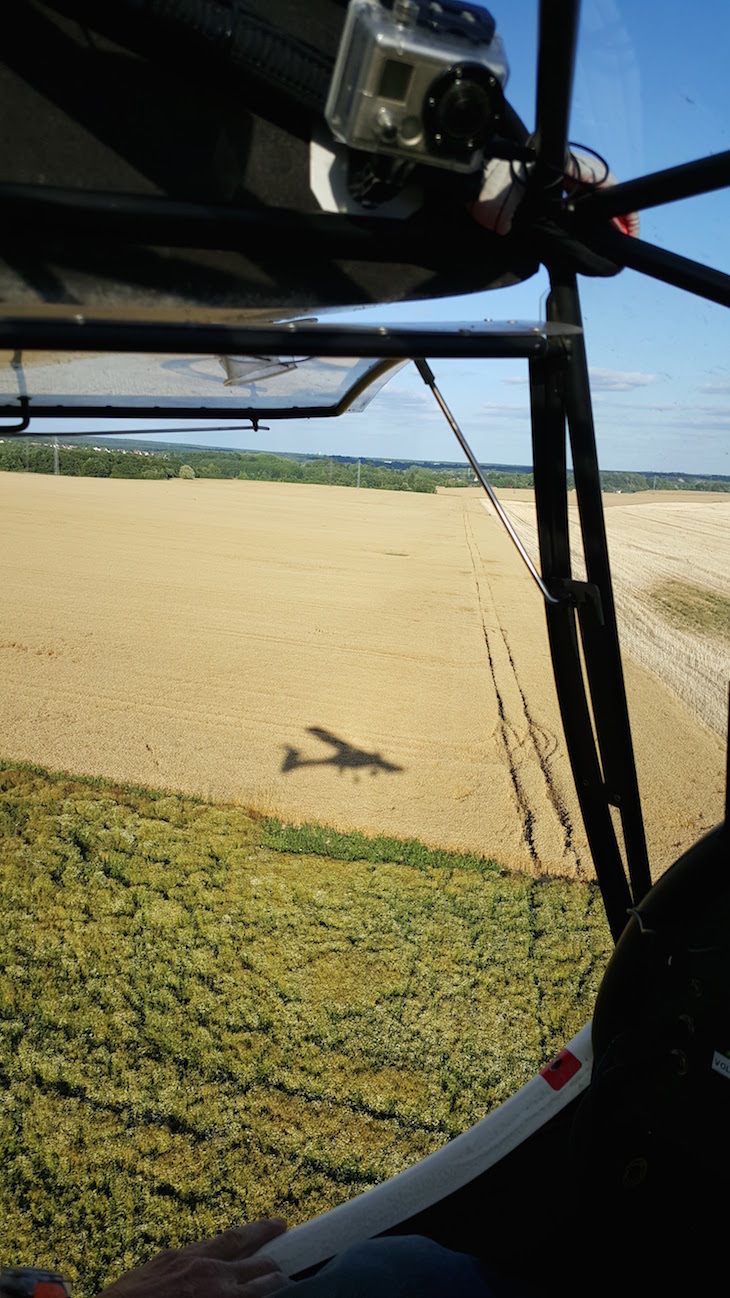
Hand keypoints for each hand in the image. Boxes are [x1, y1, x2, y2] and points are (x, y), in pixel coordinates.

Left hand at [98, 1218, 289, 1297]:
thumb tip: (240, 1293)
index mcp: (216, 1296)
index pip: (257, 1287)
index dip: (276, 1281)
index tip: (288, 1276)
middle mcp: (207, 1272)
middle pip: (249, 1257)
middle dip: (271, 1249)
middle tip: (288, 1237)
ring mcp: (188, 1258)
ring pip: (229, 1240)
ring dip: (254, 1231)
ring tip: (274, 1223)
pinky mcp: (169, 1254)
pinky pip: (205, 1242)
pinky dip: (222, 1240)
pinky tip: (226, 1240)